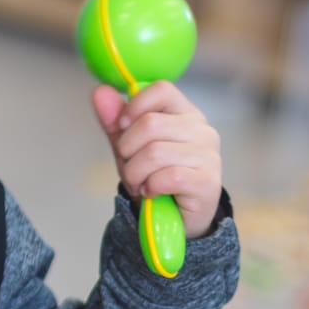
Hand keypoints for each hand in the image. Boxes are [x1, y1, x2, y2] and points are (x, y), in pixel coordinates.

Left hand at [91, 82, 223, 238]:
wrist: (172, 219)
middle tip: (130, 166)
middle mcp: (202, 130)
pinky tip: (152, 192)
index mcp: (185, 113)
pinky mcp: (207, 181)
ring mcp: (208, 155)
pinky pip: (167, 177)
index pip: (162, 89)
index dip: (134, 106)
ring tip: (140, 182)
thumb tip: (100, 91)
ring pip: (155, 152)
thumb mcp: (128, 146)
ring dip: (136, 173)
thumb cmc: (153, 175)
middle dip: (128, 149)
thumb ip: (115, 119)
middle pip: (151, 124)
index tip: (122, 127)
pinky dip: (150, 187)